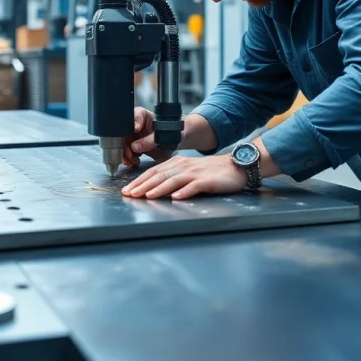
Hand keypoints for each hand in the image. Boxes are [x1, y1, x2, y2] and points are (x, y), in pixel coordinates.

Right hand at [122, 107, 173, 166]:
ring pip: (122, 143)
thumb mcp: (162, 137)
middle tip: (129, 153)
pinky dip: (127, 159)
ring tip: (132, 160)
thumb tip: (134, 147)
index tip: (136, 129)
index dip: (134, 122)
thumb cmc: (169, 135)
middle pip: (123, 132)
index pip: (135, 115)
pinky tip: (133, 161)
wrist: (172, 146)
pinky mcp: (131, 145)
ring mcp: (132, 135)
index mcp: (143, 116)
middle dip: (124, 144)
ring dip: (124, 154)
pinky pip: (125, 152)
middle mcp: (134, 125)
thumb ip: (150, 140)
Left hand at [122, 154, 245, 199]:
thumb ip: (172, 177)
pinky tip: (176, 198)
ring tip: (147, 196)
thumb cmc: (209, 172)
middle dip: (143, 185)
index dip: (138, 181)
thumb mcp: (187, 171)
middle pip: (159, 176)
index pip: (153, 172)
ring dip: (158, 189)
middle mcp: (183, 166)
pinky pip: (194, 186)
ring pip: (173, 180)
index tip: (126, 190)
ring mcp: (194, 173)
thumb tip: (152, 189)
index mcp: (176, 163)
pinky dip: (184, 192)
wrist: (234, 167)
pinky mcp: (207, 181)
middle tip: (130, 194)